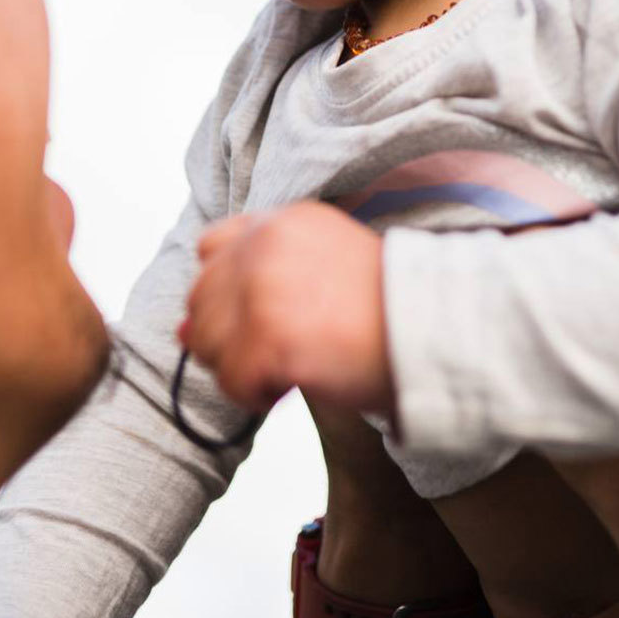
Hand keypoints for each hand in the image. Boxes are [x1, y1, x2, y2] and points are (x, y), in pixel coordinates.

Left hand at [179, 201, 390, 413]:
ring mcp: (263, 290)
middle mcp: (264, 246)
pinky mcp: (268, 337)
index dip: (228, 293)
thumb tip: (182, 329)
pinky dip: (255, 396)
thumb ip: (258, 278)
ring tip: (288, 369)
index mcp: (281, 221)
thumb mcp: (325, 263)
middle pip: (201, 300)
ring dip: (241, 367)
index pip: (212, 251)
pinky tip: (293, 386)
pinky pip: (231, 381)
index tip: (259, 317)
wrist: (437, 333)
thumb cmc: (390, 310)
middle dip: (229, 337)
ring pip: (207, 343)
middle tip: (278, 354)